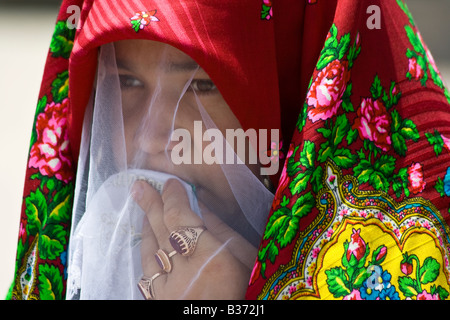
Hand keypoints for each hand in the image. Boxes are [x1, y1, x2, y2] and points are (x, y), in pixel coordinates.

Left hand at [132, 179, 256, 299]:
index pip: (181, 218)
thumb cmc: (246, 292)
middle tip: (140, 187)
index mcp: (209, 258)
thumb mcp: (247, 259)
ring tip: (144, 210)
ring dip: (146, 227)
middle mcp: (184, 272)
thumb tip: (202, 204)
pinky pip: (148, 273)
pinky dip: (147, 254)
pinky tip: (148, 244)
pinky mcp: (160, 301)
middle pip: (161, 230)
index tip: (170, 183)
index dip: (173, 197)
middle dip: (151, 205)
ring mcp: (168, 289)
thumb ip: (223, 231)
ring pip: (150, 251)